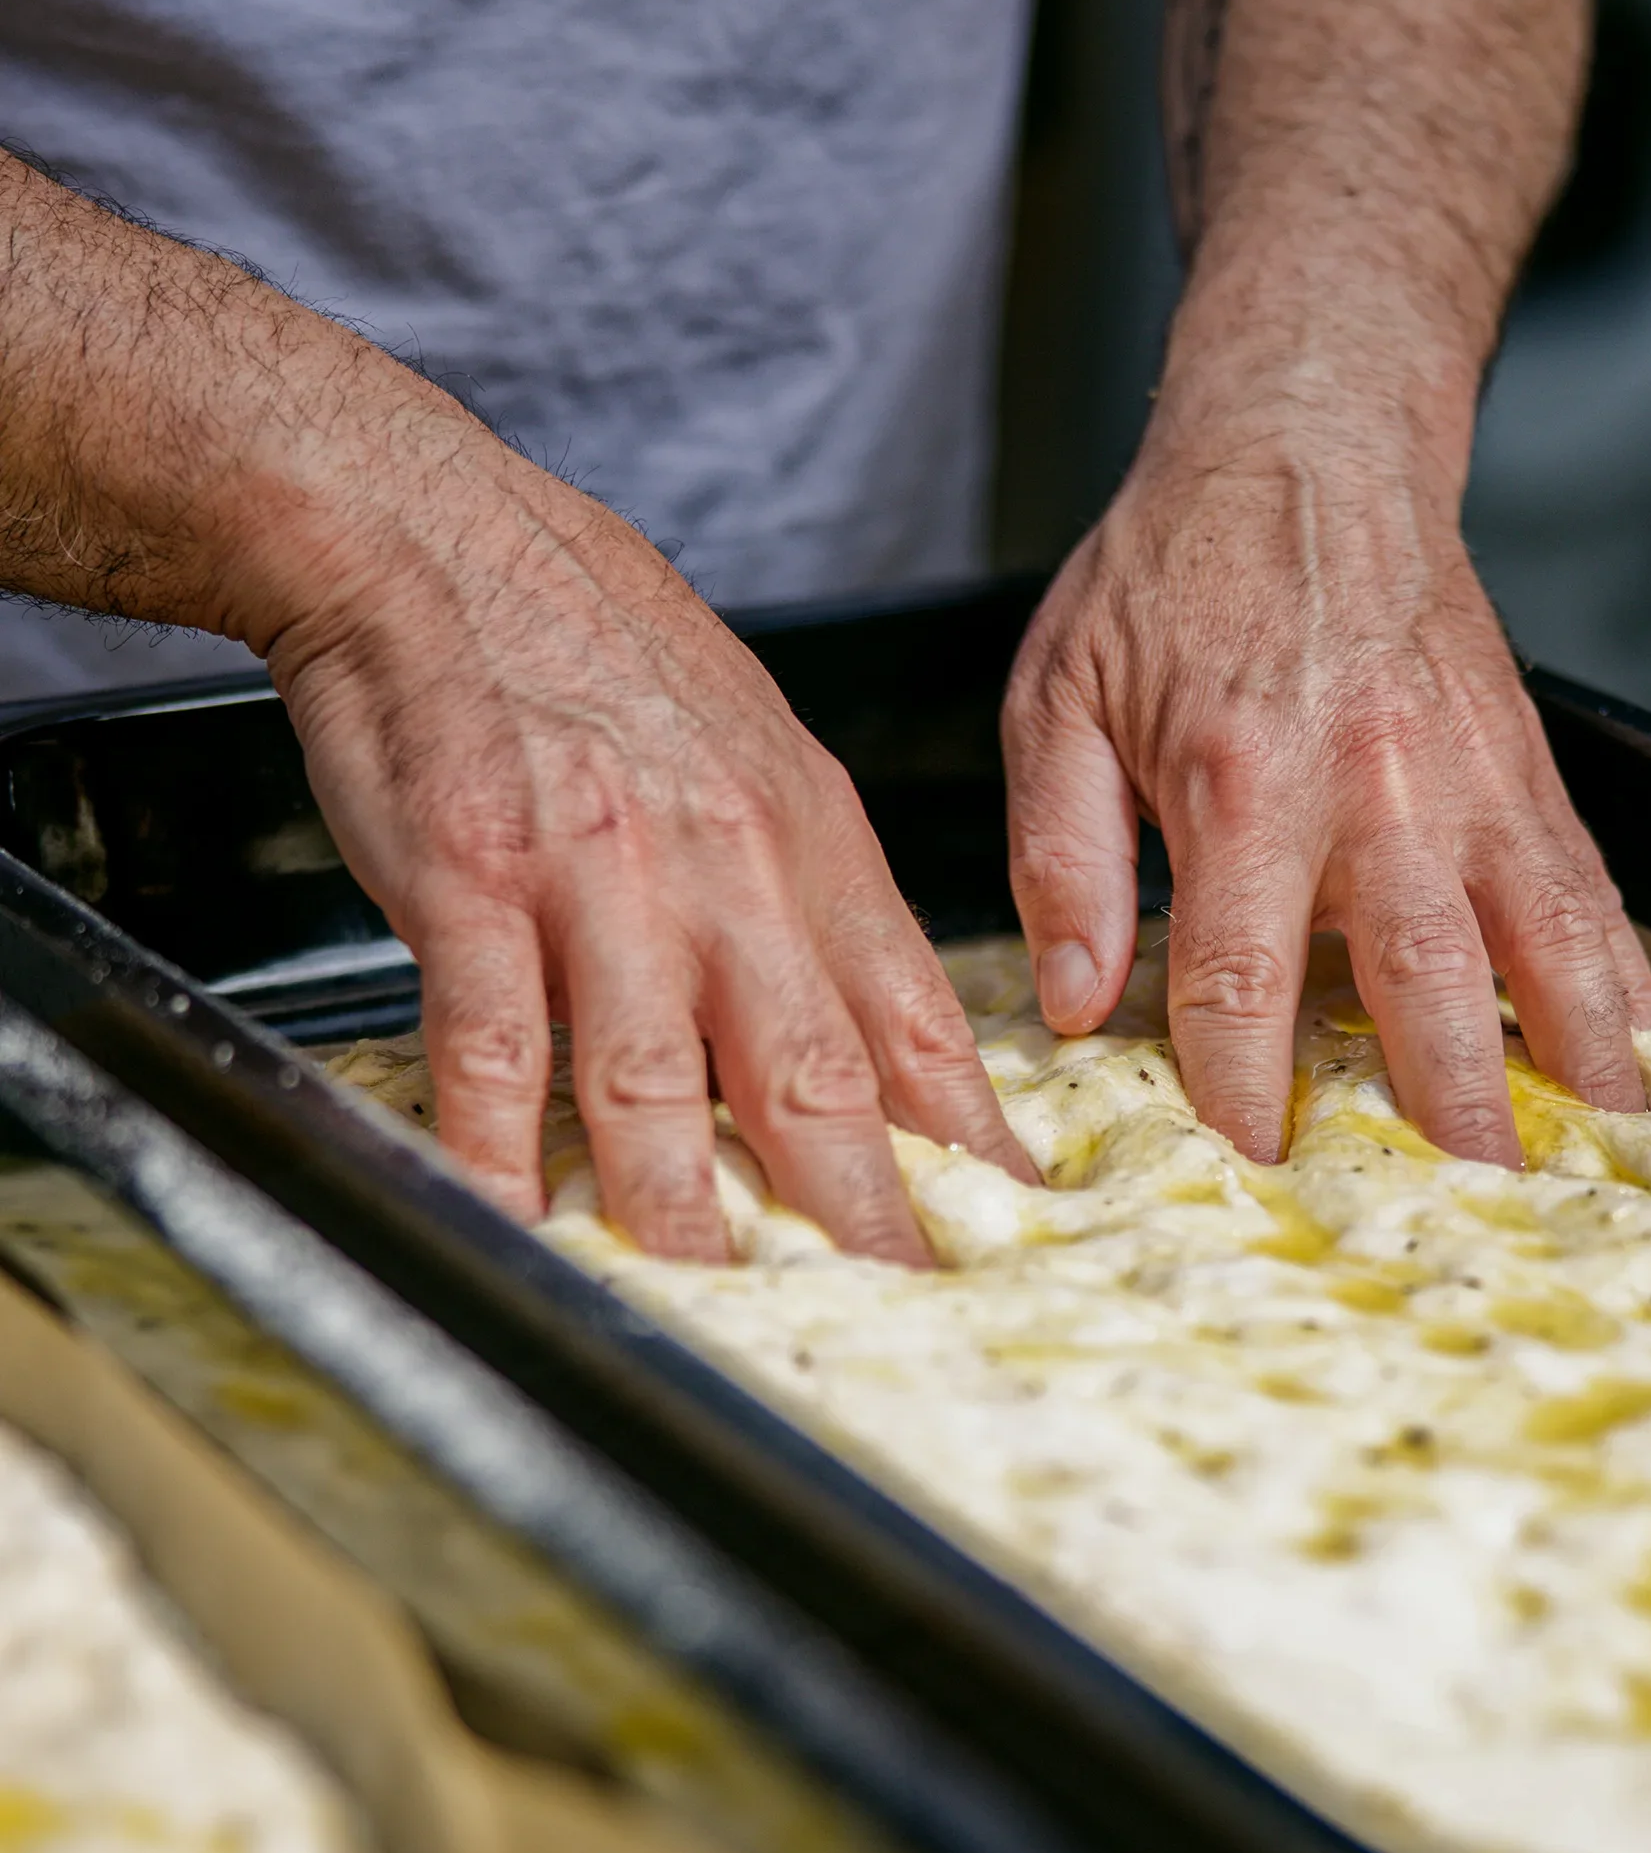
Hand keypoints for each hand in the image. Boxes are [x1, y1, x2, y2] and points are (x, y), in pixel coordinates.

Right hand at [264, 428, 1032, 1262]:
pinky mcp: (473, 880)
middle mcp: (725, 869)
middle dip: (863, 1218)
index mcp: (810, 842)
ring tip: (722, 1311)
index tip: (1010, 1224)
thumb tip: (884, 1029)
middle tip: (906, 1313)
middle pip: (813, 1078)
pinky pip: (493, 1042)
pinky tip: (522, 1221)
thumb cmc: (600, 647)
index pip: (914, 1022)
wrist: (438, 539)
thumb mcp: (764, 756)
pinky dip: (504, 1146)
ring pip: (657, 1085)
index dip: (969, 1140)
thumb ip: (821, 897)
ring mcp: (598, 878)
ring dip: (689, 1218)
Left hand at [1002, 428, 1650, 1165]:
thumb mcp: (1063, 697)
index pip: (1242, 977)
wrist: (1308, 440)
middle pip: (1425, 978)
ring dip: (1576, 1057)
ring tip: (1602, 1156)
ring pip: (1542, 936)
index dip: (1245, 1093)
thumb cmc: (1174, 571)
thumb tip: (1079, 1001)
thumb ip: (1065, 855)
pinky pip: (1586, 884)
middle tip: (1471, 1215)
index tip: (1249, 1175)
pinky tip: (1645, 1052)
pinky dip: (1622, 976)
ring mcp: (1468, 772)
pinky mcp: (1523, 761)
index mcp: (1242, 775)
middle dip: (1451, 1108)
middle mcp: (1374, 781)